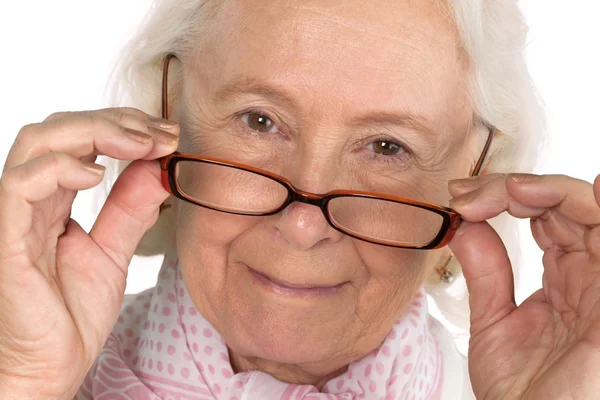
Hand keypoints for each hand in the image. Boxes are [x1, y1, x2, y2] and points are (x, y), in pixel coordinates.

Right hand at [0, 108, 178, 397]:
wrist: (50, 366)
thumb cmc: (70, 314)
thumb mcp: (114, 251)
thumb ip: (130, 209)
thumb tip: (157, 168)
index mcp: (54, 201)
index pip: (79, 141)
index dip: (123, 127)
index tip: (167, 135)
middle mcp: (31, 200)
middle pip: (59, 129)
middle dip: (114, 121)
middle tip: (159, 133)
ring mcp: (15, 216)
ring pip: (38, 143)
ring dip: (94, 132)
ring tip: (139, 143)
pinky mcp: (7, 238)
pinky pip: (21, 185)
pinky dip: (59, 168)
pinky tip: (96, 175)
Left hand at [448, 173, 599, 399]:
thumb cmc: (524, 394)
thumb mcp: (495, 323)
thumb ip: (486, 272)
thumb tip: (463, 223)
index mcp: (566, 279)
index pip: (545, 215)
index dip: (504, 195)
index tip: (460, 199)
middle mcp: (591, 275)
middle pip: (567, 204)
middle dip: (515, 187)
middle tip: (470, 196)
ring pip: (595, 209)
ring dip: (549, 190)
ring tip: (508, 192)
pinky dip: (593, 205)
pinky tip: (547, 196)